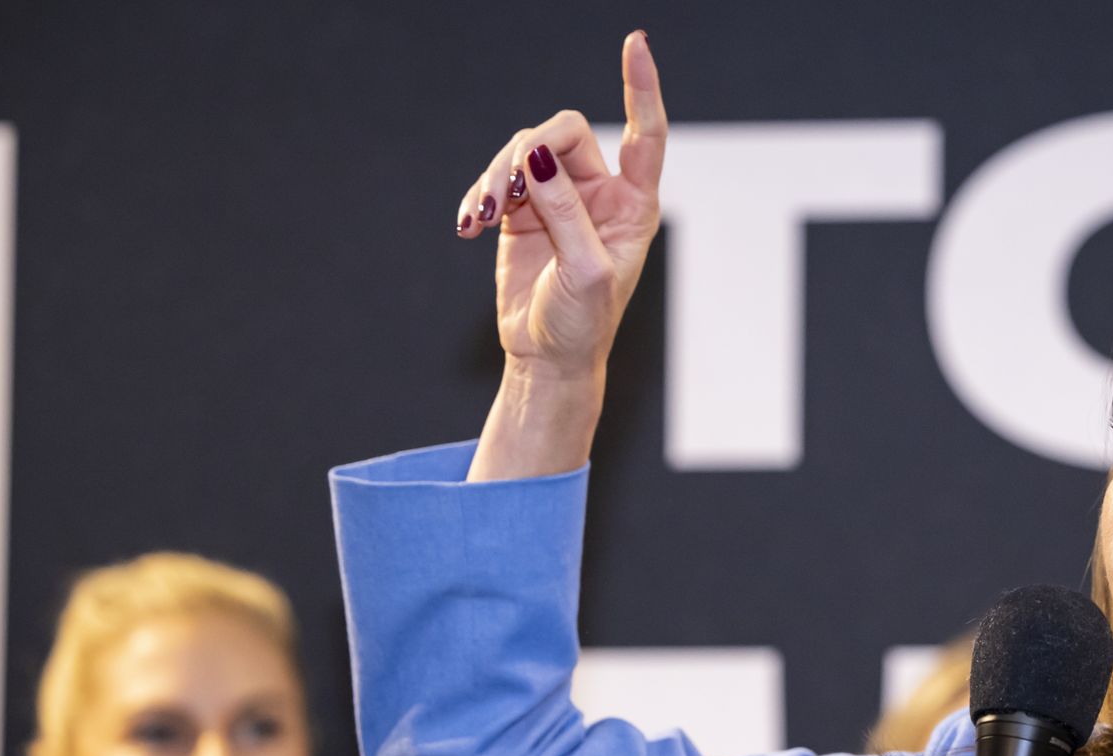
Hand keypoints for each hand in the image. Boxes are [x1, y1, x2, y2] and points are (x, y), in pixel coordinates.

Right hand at [460, 30, 666, 480]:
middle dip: (530, 155)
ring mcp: (559, 199)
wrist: (546, 356)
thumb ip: (566, 212)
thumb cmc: (581, 323)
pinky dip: (479, 196)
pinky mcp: (522, 212)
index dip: (641, 87)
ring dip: (498, 179)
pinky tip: (468, 224)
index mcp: (634, 205)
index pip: (644, 133)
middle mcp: (599, 194)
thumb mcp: (584, 271)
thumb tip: (537, 157)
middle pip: (564, 134)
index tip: (635, 43)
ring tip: (484, 217)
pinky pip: (496, 179)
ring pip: (524, 153)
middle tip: (508, 195)